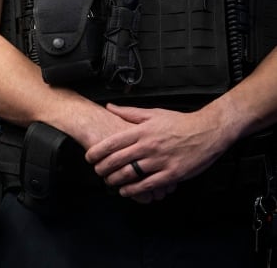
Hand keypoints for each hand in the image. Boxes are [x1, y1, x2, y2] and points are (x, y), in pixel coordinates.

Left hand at [84, 103, 230, 201]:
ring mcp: (161, 161)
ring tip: (109, 182)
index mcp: (142, 131)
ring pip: (131, 174)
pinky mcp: (172, 174)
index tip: (89, 157)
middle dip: (102, 168)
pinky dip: (134, 190)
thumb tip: (109, 107)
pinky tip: (126, 191)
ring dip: (116, 180)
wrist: (209, 131)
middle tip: (97, 171)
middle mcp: (149, 146)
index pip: (112, 143)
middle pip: (118, 160)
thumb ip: (129, 113)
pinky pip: (148, 185)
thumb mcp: (153, 113)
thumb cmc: (180, 122)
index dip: (97, 152)